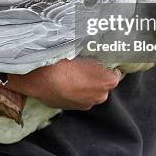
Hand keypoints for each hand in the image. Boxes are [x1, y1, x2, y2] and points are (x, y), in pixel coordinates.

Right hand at [0, 58, 124, 110]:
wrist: (38, 77)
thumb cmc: (62, 59)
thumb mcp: (81, 47)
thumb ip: (95, 51)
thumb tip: (99, 46)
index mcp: (109, 80)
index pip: (117, 71)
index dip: (110, 63)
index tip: (103, 57)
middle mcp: (101, 95)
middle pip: (104, 82)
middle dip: (97, 74)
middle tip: (85, 62)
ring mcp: (86, 104)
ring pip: (90, 90)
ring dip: (86, 83)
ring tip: (73, 71)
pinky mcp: (72, 109)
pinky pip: (78, 97)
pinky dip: (75, 90)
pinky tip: (65, 80)